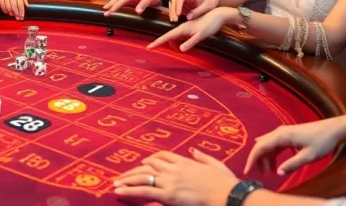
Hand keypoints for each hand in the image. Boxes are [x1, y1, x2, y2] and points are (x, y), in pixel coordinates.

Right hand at [0, 0, 26, 19]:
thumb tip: (27, 6)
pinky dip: (5, 10)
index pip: (20, 4)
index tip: (22, 17)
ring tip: (12, 15)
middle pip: (14, 6)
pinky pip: (2, 6)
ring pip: (8, 7)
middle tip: (17, 18)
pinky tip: (7, 12)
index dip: (21, 11)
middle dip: (16, 13)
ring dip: (10, 12)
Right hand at [103, 0, 162, 15]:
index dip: (116, 6)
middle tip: (104, 11)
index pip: (123, 0)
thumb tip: (137, 11)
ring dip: (111, 3)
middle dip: (111, 4)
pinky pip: (120, 0)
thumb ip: (144, 4)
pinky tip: (112, 8)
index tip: (111, 11)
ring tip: (105, 9)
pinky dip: (115, 3)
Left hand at [113, 149, 236, 205]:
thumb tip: (194, 150)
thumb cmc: (226, 184)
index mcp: (187, 162)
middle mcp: (176, 169)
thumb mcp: (216, 165)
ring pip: (143, 176)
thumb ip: (202, 157)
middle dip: (134, 170)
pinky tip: (120, 191)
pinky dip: (130, 190)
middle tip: (122, 176)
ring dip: (127, 179)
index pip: (163, 156)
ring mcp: (171, 181)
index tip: (143, 163)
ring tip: (115, 184)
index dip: (151, 160)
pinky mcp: (169, 195)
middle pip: (149, 166)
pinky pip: (144, 190)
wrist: (230, 195)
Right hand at [147, 8, 236, 51]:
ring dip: (168, 41)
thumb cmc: (210, 25)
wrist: (218, 15)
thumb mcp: (201, 35)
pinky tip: (176, 43)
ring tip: (160, 46)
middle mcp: (183, 27)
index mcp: (183, 28)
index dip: (158, 42)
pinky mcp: (191, 27)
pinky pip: (179, 34)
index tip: (149, 47)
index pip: (167, 36)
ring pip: (174, 35)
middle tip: (151, 48)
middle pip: (169, 36)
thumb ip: (191, 42)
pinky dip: (175, 39)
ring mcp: (186, 27)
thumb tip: (180, 50)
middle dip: (160, 41)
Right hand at [166, 0, 218, 21]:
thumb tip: (188, 17)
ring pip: (172, 3)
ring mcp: (181, 0)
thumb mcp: (206, 7)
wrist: (211, 0)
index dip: (178, 5)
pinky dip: (173, 13)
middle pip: (174, 0)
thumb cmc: (210, 2)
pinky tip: (174, 20)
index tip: (178, 14)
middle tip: (175, 19)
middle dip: (173, 9)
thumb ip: (197, 12)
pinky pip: (174, 8)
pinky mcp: (180, 5)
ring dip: (171, 12)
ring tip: (173, 21)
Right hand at [245, 119, 344, 175]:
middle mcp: (279, 132)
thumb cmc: (322, 142)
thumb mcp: (308, 157)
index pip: (260, 147)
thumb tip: (277, 173)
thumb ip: (292, 165)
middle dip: (258, 160)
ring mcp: (284, 132)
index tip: (248, 171)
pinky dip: (272, 154)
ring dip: (265, 158)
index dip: (252, 160)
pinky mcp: (289, 134)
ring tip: (269, 172)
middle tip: (260, 174)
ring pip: (267, 145)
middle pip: (261, 145)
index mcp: (282, 136)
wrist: (333, 129)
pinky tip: (276, 164)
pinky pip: (275, 145)